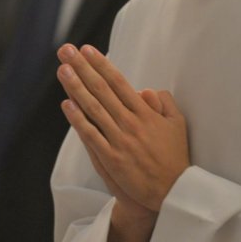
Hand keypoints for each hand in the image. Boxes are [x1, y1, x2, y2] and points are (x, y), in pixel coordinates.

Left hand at [57, 44, 189, 212]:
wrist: (173, 191)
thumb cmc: (175, 157)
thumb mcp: (178, 124)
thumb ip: (164, 103)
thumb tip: (145, 90)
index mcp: (146, 113)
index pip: (118, 82)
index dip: (101, 64)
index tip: (87, 50)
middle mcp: (130, 123)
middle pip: (102, 90)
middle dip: (82, 68)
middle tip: (67, 50)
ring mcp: (119, 140)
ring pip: (93, 108)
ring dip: (76, 87)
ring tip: (63, 69)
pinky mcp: (111, 158)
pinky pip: (91, 135)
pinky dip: (78, 119)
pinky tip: (66, 104)